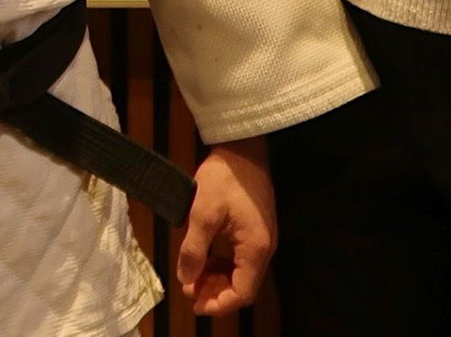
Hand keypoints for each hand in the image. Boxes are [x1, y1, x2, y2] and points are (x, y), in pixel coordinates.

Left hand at [176, 138, 275, 316]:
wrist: (243, 147)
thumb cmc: (223, 178)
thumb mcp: (202, 213)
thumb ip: (194, 250)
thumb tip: (186, 279)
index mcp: (256, 249)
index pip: (242, 293)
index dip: (218, 303)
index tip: (194, 301)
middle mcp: (265, 248)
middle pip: (243, 286)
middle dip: (215, 292)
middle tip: (189, 289)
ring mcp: (262, 238)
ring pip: (241, 273)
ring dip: (217, 278)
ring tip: (193, 276)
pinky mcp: (257, 229)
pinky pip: (241, 258)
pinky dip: (223, 264)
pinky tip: (206, 259)